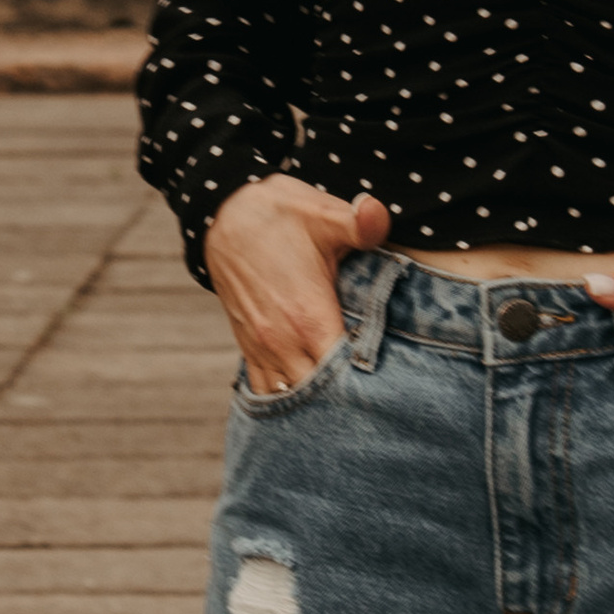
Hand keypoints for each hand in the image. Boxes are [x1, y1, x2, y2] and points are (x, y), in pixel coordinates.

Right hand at [204, 174, 389, 391]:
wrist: (225, 215)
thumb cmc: (281, 214)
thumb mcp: (323, 212)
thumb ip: (360, 222)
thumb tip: (378, 211)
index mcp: (308, 318)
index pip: (342, 375)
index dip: (366, 382)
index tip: (388, 380)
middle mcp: (283, 343)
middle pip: (319, 398)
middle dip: (345, 398)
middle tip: (373, 391)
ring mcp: (263, 349)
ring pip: (291, 400)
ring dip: (315, 402)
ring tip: (344, 395)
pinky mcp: (248, 348)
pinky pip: (264, 392)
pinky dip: (286, 397)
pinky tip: (307, 390)